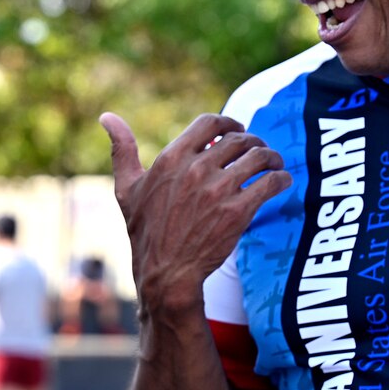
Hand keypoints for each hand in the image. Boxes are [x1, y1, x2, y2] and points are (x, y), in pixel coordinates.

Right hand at [101, 111, 290, 311]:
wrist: (165, 273)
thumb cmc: (145, 231)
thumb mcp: (126, 189)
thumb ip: (122, 150)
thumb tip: (106, 116)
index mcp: (170, 158)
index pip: (210, 123)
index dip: (229, 123)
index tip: (237, 130)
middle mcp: (195, 169)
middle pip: (239, 139)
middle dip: (254, 142)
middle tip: (260, 151)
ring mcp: (218, 190)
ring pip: (260, 157)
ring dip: (273, 157)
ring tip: (275, 164)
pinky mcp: (238, 211)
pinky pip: (271, 183)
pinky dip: (282, 179)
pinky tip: (282, 182)